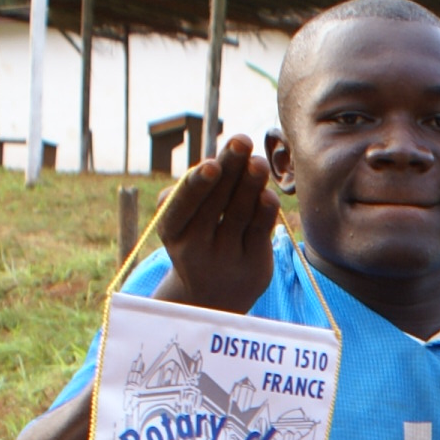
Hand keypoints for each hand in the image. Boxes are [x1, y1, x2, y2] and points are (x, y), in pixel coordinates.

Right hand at [155, 134, 279, 313]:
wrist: (213, 298)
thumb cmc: (198, 240)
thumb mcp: (186, 219)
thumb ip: (200, 190)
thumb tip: (227, 157)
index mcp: (171, 230)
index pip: (183, 204)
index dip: (198, 184)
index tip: (212, 163)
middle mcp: (195, 247)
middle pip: (215, 203)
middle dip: (230, 169)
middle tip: (242, 141)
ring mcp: (225, 259)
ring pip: (239, 214)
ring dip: (251, 183)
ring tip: (259, 161)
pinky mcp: (252, 266)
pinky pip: (260, 232)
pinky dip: (265, 211)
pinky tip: (268, 193)